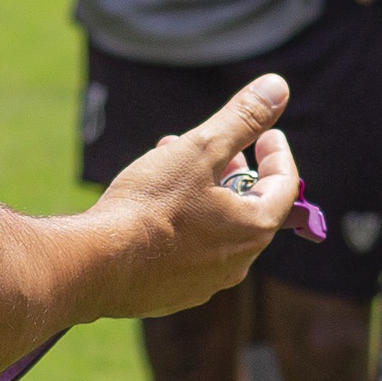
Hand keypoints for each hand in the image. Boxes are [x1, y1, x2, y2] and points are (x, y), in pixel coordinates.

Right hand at [89, 73, 298, 316]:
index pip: (284, 185)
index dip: (278, 154)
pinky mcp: (173, 293)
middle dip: (235, 171)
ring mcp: (205, 283)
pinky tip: (154, 204)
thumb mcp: (200, 150)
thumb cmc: (151, 206)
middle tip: (220, 146)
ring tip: (174, 163)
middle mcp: (237, 263)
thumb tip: (278, 87)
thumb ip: (242, 120)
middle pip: (250, 208)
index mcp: (253, 229)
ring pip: (217, 228)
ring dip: (205, 193)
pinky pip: (190, 251)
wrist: (97, 265)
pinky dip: (184, 222)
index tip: (268, 133)